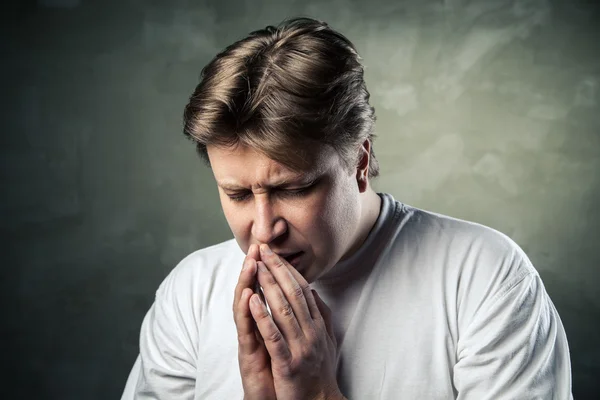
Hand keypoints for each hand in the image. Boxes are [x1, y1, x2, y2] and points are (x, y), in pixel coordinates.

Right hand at [233, 244, 276, 399]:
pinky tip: (249, 296)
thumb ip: (287, 321)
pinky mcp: (247, 355)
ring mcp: (248, 340)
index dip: (266, 270)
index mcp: (264, 324)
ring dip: (248, 283)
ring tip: (250, 262)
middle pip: (251, 292)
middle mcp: (253, 329)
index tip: (270, 248)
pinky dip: (249, 312)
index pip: (264, 291)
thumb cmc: (279, 373)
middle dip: (254, 269)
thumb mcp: (285, 342)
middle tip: (256, 246)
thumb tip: (300, 299)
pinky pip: (247, 330)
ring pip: (244, 307)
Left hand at [249, 244, 343, 399]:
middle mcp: (311, 332)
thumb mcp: (327, 341)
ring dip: (268, 285)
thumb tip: (315, 293)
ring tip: (256, 266)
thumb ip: (322, 316)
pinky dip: (262, 316)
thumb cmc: (320, 371)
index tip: (275, 253)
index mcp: (317, 325)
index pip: (303, 290)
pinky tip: (252, 300)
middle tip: (263, 249)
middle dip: (277, 269)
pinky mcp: (288, 363)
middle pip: (293, 293)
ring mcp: (300, 347)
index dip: (288, 269)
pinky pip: (273, 336)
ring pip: (283, 309)